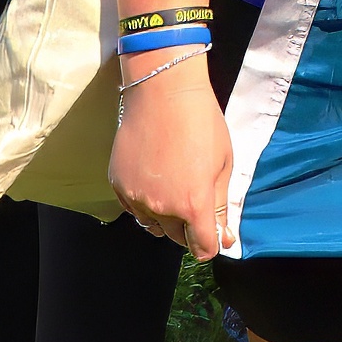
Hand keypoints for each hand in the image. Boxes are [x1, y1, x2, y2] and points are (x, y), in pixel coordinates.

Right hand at [110, 57, 233, 260]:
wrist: (163, 93)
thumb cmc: (202, 124)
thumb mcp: (223, 164)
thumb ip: (220, 205)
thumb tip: (224, 237)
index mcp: (193, 203)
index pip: (202, 248)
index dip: (210, 243)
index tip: (213, 232)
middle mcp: (162, 207)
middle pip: (177, 238)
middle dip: (189, 228)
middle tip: (196, 199)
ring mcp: (136, 197)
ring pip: (153, 225)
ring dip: (166, 217)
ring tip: (174, 186)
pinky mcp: (118, 185)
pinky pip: (133, 208)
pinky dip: (145, 203)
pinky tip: (155, 180)